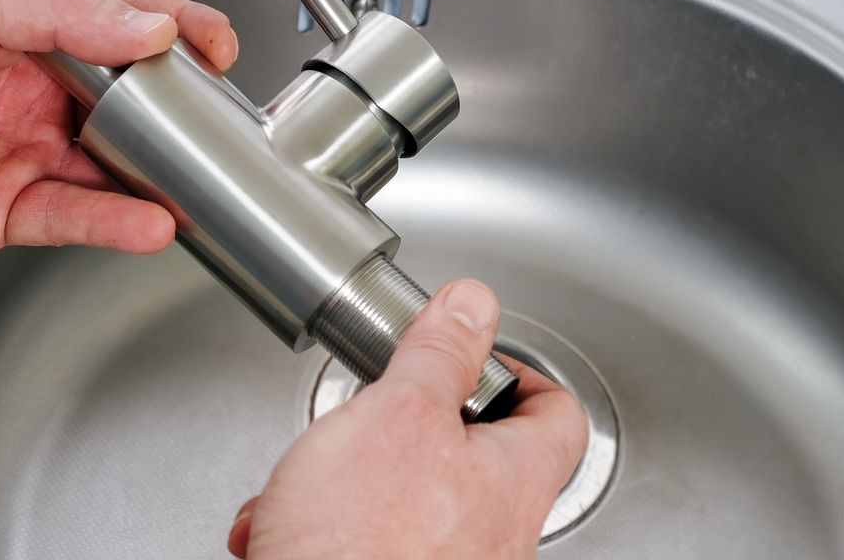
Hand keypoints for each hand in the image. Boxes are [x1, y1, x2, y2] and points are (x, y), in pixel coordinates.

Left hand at [0, 0, 236, 261]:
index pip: (121, 30)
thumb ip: (65, 11)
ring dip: (154, 180)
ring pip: (107, 172)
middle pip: (126, 109)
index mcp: (26, 34)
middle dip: (175, 118)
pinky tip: (146, 221)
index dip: (173, 36)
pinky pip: (70, 219)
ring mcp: (14, 156)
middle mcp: (27, 95)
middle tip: (214, 126)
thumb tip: (144, 29)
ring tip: (196, 186)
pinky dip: (113, 223)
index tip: (215, 46)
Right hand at [228, 280, 587, 559]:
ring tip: (312, 479)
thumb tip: (474, 306)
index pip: (557, 413)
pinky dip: (328, 526)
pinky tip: (286, 524)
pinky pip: (372, 543)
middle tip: (376, 412)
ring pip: (411, 501)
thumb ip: (440, 354)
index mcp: (514, 483)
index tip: (474, 356)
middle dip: (406, 426)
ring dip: (350, 478)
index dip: (519, 372)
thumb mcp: (398, 412)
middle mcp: (496, 537)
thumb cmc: (357, 546)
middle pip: (475, 456)